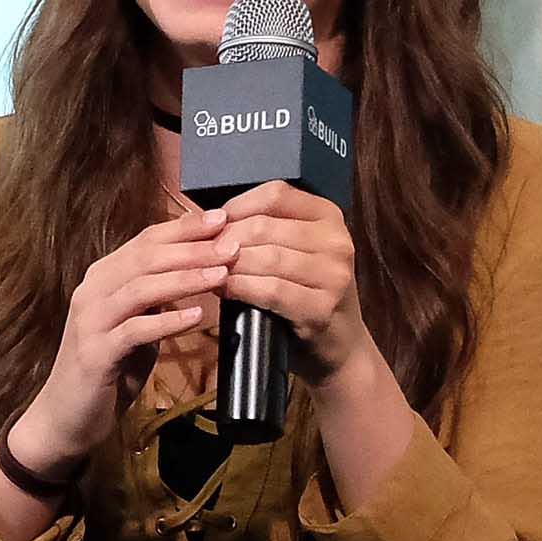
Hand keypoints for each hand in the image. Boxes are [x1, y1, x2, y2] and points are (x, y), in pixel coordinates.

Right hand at [12, 208, 236, 469]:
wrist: (66, 417)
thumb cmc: (108, 369)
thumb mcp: (135, 325)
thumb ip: (155, 299)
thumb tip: (197, 273)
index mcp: (103, 276)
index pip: (146, 240)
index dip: (184, 227)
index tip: (223, 218)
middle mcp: (93, 289)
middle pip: (146, 257)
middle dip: (192, 248)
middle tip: (232, 244)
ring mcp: (91, 320)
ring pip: (141, 287)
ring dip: (184, 278)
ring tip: (221, 274)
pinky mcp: (96, 353)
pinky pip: (135, 330)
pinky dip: (167, 321)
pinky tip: (197, 315)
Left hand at [218, 182, 376, 382]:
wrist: (339, 346)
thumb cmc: (307, 294)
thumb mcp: (296, 251)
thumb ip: (267, 229)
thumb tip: (208, 219)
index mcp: (329, 216)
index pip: (276, 194)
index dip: (237, 206)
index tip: (214, 224)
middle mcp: (337, 241)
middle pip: (266, 226)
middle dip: (226, 239)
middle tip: (202, 253)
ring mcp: (333, 275)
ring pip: (267, 257)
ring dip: (230, 265)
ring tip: (209, 271)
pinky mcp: (322, 307)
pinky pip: (271, 290)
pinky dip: (241, 288)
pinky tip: (224, 290)